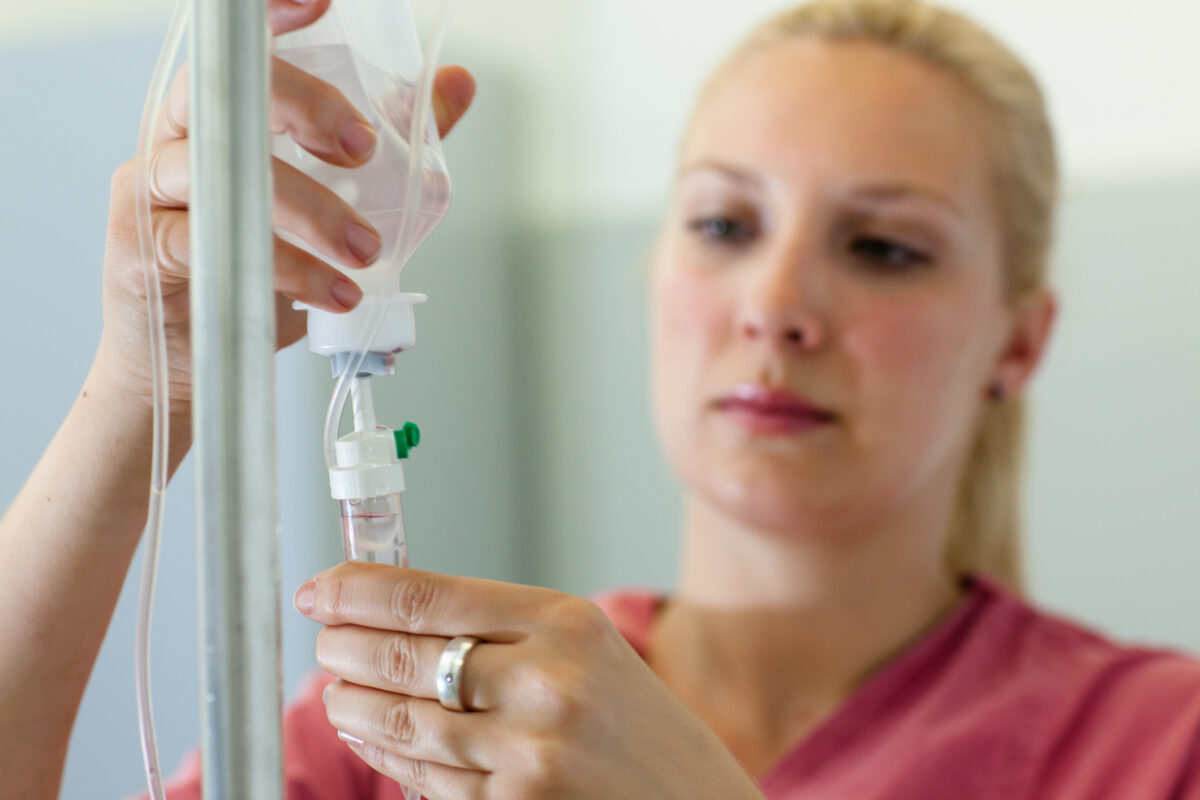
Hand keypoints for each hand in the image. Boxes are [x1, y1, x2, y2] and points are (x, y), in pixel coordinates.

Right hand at [95, 0, 474, 413]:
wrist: (201, 359)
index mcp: (224, 111)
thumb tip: (455, 83)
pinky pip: (208, 243)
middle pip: (227, 90)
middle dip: (304, 108)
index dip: (273, 13)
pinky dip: (286, 271)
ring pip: (220, 170)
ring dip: (309, 210)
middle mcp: (179, 135)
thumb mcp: (337, 197)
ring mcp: (151, 188)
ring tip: (365, 251)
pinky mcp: (142, 248)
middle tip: (364, 149)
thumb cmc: (257, 271)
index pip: (241, 44)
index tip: (322, 2)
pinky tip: (332, 293)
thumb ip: (394, 141)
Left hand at [295, 563, 762, 799]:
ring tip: (339, 692)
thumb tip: (391, 616)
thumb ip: (499, 630)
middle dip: (344, 649)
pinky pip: (427, 783)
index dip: (355, 593)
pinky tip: (380, 743)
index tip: (318, 592)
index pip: (426, 597)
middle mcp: (544, 684)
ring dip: (354, 707)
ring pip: (403, 725)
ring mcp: (527, 758)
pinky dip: (391, 760)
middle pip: (403, 659)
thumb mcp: (586, 650)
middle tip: (325, 643)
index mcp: (564, 623)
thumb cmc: (638, 728)